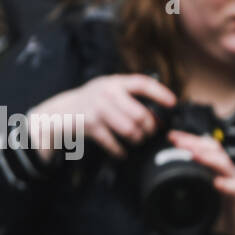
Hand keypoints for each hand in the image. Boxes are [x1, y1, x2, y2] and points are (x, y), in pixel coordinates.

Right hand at [29, 74, 177, 163]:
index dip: (160, 93)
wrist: (60, 112)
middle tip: (150, 133)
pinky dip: (120, 151)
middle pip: (140, 114)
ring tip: (138, 141)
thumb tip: (158, 111)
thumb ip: (128, 95)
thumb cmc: (92, 103)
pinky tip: (122, 152)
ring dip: (137, 140)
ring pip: (130, 130)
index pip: (142, 83)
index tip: (173, 103)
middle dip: (149, 128)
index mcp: (114, 82)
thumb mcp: (108, 90)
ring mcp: (97, 108)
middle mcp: (106, 92)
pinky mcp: (90, 125)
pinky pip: (113, 142)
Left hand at [166, 130, 234, 234]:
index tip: (171, 136)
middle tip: (177, 141)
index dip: (188, 139)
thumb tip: (159, 194)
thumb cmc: (220, 211)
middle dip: (194, 143)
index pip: (203, 147)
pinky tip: (217, 183)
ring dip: (208, 158)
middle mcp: (225, 171)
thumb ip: (185, 193)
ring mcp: (234, 182)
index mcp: (215, 169)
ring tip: (194, 154)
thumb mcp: (200, 199)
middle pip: (213, 149)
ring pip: (224, 163)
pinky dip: (226, 184)